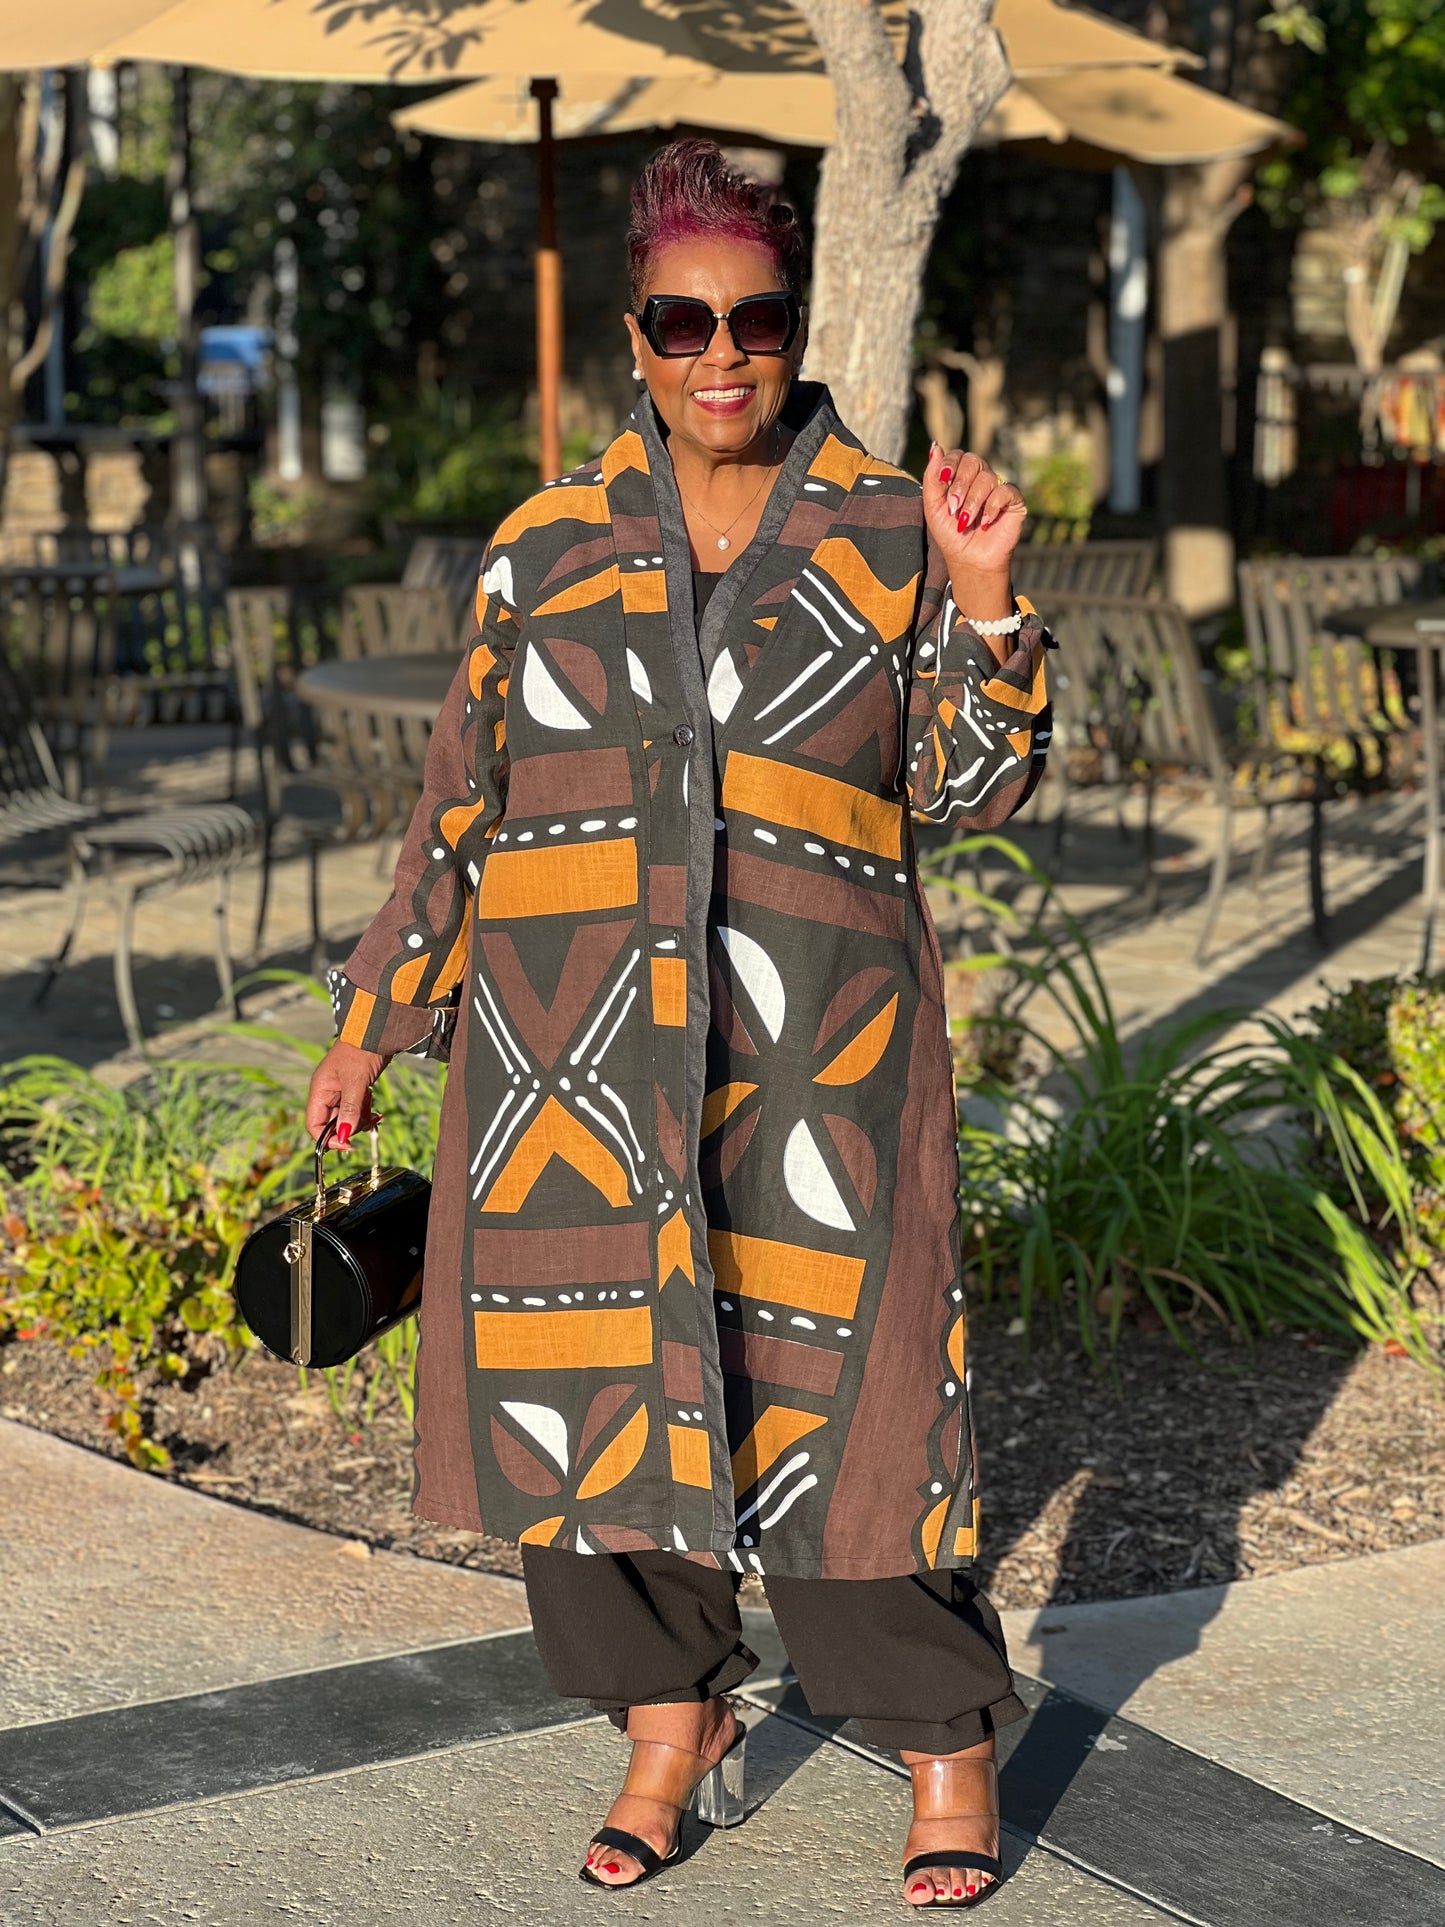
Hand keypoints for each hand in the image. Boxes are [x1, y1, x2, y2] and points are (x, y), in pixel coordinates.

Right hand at [305, 1040, 388, 1148]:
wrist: (378, 1030)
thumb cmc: (362, 1050)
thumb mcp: (356, 1082)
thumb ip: (350, 1109)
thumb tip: (345, 1135)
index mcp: (320, 1089)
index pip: (314, 1124)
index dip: (327, 1138)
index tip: (346, 1145)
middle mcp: (327, 1092)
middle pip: (331, 1123)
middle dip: (348, 1129)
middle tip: (365, 1124)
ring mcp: (340, 1091)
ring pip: (345, 1118)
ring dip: (358, 1121)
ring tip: (372, 1114)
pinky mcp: (354, 1089)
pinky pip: (355, 1109)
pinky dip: (364, 1113)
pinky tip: (374, 1110)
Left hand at [922, 445, 1027, 588]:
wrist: (969, 560)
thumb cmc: (950, 535)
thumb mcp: (933, 507)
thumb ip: (932, 479)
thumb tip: (935, 447)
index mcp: (961, 477)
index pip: (958, 455)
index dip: (950, 463)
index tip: (943, 479)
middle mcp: (981, 478)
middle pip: (973, 461)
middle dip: (960, 485)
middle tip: (953, 508)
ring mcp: (998, 487)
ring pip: (987, 478)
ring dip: (973, 502)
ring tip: (966, 522)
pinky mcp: (1014, 500)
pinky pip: (1005, 491)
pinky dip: (992, 507)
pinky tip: (985, 523)